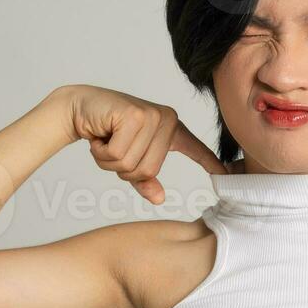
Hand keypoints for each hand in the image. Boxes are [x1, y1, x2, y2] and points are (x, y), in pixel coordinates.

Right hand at [62, 85, 229, 203]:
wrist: (78, 108)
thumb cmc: (106, 134)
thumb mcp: (128, 159)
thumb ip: (144, 179)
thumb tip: (159, 198)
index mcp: (172, 129)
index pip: (197, 150)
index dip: (213, 164)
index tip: (228, 175)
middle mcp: (167, 119)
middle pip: (149, 170)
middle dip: (123, 168)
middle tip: (112, 147)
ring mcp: (152, 116)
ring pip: (133, 165)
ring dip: (109, 160)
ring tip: (106, 140)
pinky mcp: (135, 116)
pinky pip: (119, 154)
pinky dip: (102, 151)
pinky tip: (100, 135)